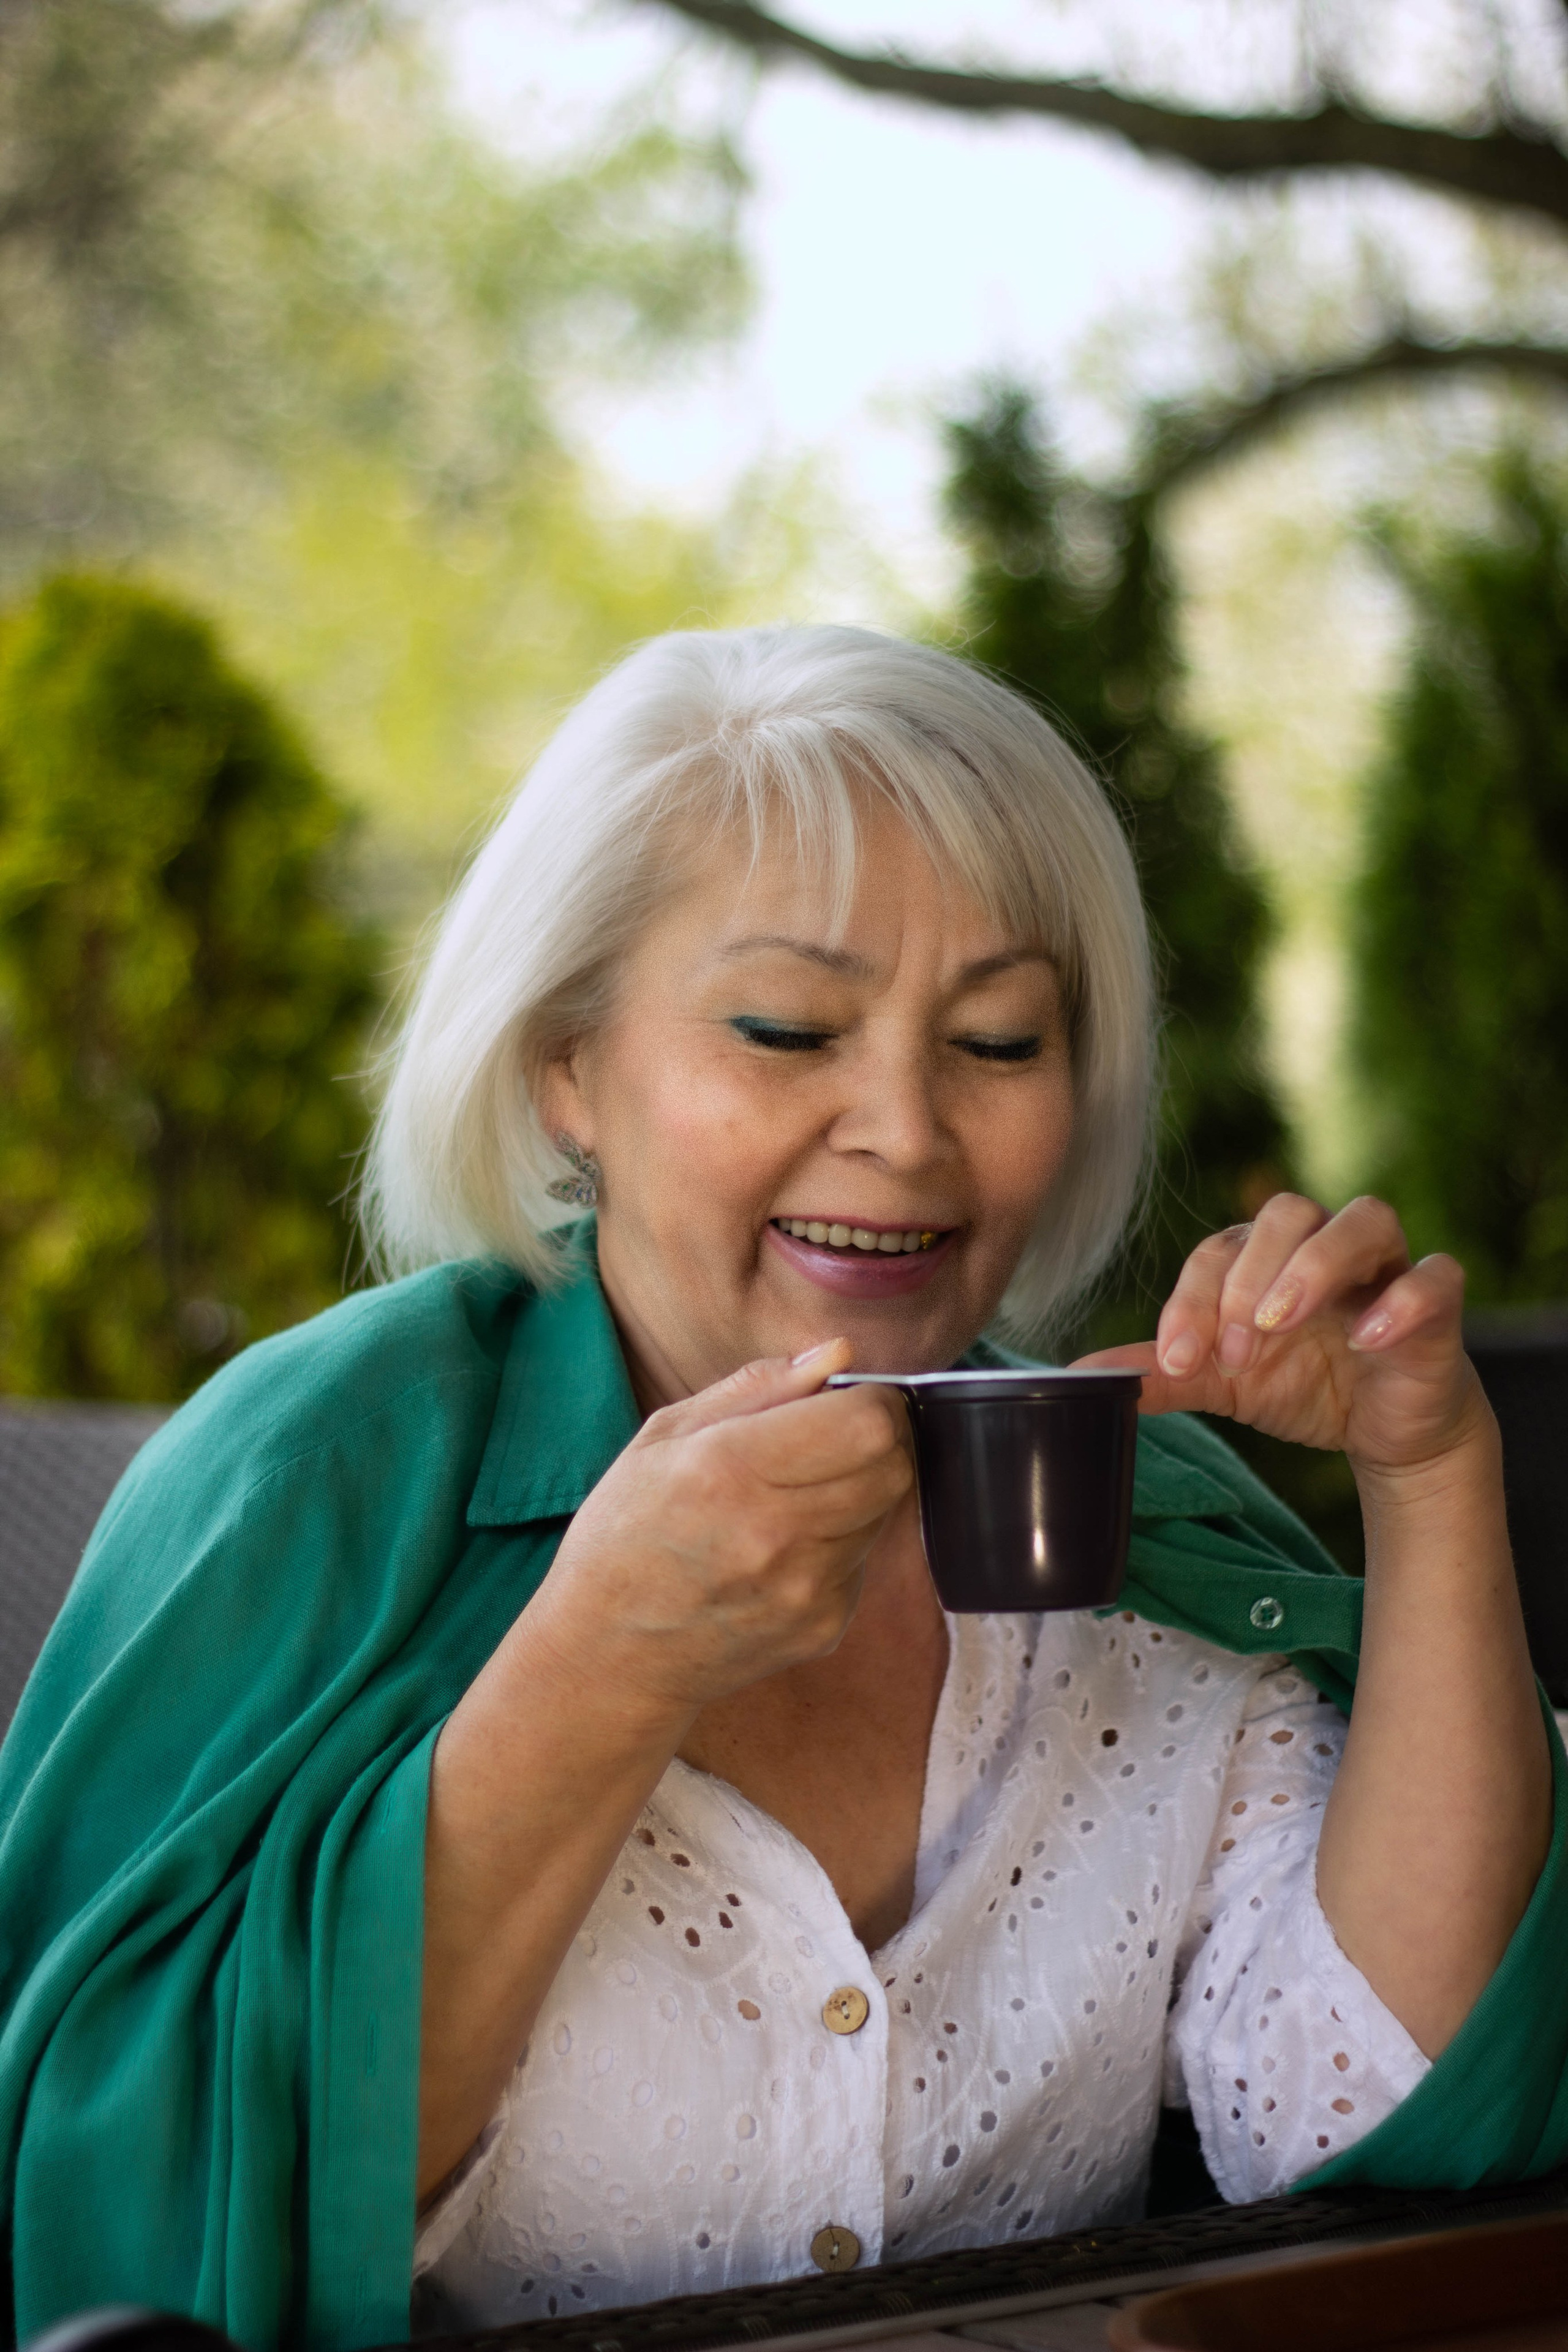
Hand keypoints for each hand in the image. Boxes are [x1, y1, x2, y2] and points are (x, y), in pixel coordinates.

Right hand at [525, 1339, 912, 1725]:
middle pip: (893, 1464)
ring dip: (860, 1489)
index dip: (870, 1399)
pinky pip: (864, 1559)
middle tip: (832, 1439)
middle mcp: (777, 1532)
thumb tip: (838, 1354)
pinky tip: (786, 1549)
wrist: (609, 1656)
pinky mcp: (824, 1626)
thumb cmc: (625, 1535)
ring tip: (796, 1497)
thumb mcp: (664, 1438)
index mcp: (731, 1468)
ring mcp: (806, 1587)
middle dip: (878, 1437)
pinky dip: (842, 1542)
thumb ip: (757, 1387)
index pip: (866, 1422)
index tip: (845, 1398)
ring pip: (886, 1510)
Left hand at [1074, 1192, 1493, 1480]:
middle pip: (1286, 1214)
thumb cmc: (1306, 1385)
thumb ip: (1163, 1371)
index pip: (1220, 1249)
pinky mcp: (1439, 1303)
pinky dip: (1402, 1300)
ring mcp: (1388, 1266)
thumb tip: (1079, 1375)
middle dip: (1248, 1281)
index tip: (1175, 1359)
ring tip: (1280, 1325)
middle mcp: (1327, 1244)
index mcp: (1269, 1256)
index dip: (1191, 1299)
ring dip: (1313, 1268)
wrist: (1387, 1430)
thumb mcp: (1226, 1382)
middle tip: (1233, 1351)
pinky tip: (1367, 1337)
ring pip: (1362, 1220)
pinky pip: (1435, 1276)